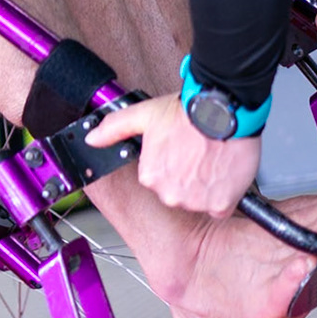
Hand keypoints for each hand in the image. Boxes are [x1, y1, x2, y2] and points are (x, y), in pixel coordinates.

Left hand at [84, 93, 261, 218]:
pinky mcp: (220, 204)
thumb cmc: (188, 112)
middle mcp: (170, 193)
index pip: (155, 178)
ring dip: (203, 185)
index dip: (168, 162)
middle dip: (185, 176)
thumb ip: (114, 128)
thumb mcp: (143, 114)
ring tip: (209, 159)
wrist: (224, 110)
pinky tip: (221, 172)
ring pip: (197, 200)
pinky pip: (219, 206)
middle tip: (195, 153)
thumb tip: (92, 138)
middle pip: (175, 191)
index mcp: (150, 176)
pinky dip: (222, 194)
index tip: (177, 150)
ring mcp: (196, 201)